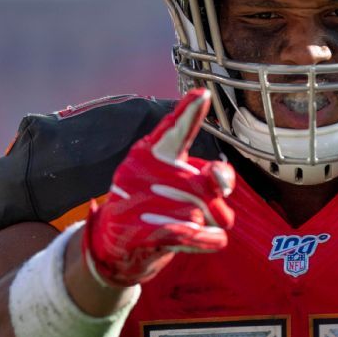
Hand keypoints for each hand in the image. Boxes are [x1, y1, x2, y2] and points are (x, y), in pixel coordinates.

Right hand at [82, 88, 235, 286]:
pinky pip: (190, 234)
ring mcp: (138, 199)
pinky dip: (208, 240)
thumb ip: (209, 177)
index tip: (202, 94)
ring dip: (207, 226)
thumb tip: (222, 182)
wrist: (115, 243)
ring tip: (188, 228)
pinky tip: (211, 240)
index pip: (174, 131)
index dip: (189, 113)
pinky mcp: (139, 229)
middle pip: (205, 186)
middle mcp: (142, 170)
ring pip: (200, 214)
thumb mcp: (182, 185)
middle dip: (216, 207)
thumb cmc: (156, 205)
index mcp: (152, 153)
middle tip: (209, 215)